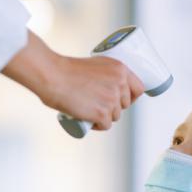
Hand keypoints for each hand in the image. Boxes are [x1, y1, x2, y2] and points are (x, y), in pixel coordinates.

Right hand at [2, 31, 144, 130]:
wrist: (52, 76)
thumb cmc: (67, 69)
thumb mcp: (94, 65)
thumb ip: (105, 75)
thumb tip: (109, 88)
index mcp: (120, 69)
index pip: (139, 88)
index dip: (131, 97)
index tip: (122, 99)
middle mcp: (119, 84)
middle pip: (125, 105)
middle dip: (114, 107)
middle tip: (98, 105)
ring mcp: (112, 99)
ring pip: (115, 116)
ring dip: (105, 117)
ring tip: (89, 111)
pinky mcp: (102, 113)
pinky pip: (106, 126)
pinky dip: (98, 126)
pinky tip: (89, 121)